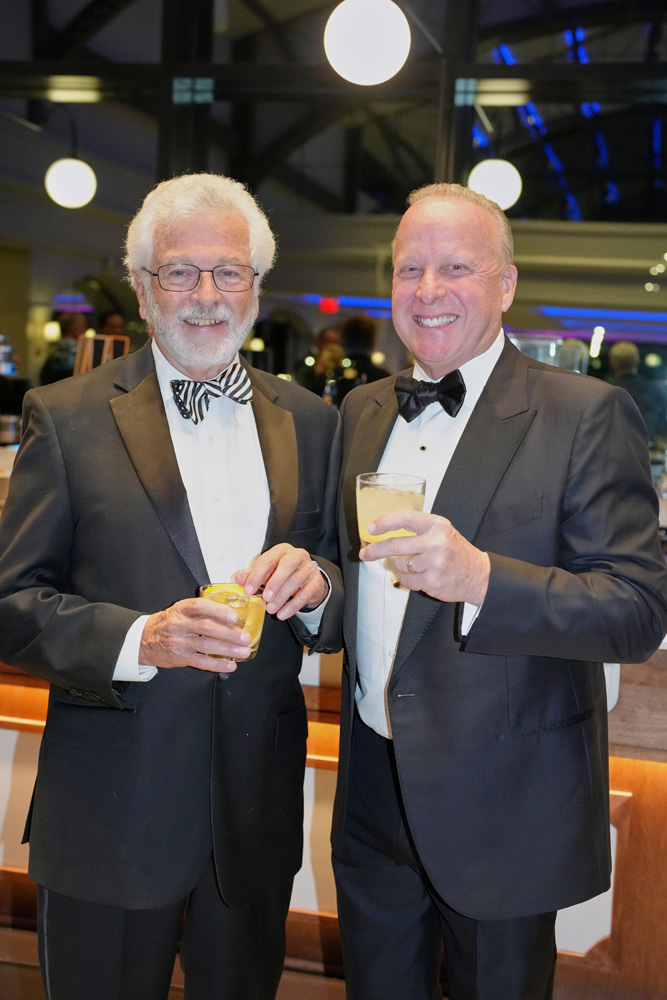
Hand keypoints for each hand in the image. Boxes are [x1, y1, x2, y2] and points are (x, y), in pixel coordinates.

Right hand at [139, 598, 251, 673]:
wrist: (145, 639)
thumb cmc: (168, 623)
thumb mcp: (181, 610)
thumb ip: (202, 610)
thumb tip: (230, 612)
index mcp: (181, 609)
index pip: (200, 607)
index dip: (218, 611)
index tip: (234, 616)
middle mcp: (179, 625)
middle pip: (206, 628)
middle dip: (229, 633)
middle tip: (245, 637)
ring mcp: (179, 642)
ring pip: (206, 646)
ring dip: (228, 649)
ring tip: (243, 651)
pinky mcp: (180, 657)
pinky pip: (201, 662)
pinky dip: (218, 664)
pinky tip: (230, 664)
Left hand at [235, 544, 328, 619]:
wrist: (307, 580)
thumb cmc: (284, 574)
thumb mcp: (268, 572)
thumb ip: (253, 575)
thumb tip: (238, 579)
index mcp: (282, 550)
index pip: (268, 559)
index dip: (257, 575)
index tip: (248, 591)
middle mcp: (297, 555)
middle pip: (287, 564)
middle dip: (274, 582)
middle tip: (264, 598)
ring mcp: (309, 568)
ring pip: (296, 580)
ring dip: (282, 597)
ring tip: (271, 609)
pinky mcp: (316, 582)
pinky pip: (305, 594)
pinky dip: (292, 606)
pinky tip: (282, 614)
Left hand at [359, 510, 489, 606]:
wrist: (479, 576)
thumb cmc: (457, 553)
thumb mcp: (442, 532)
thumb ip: (418, 530)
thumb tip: (385, 534)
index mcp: (437, 525)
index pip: (405, 518)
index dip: (384, 523)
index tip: (371, 529)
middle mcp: (436, 542)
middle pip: (395, 544)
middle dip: (375, 550)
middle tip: (365, 553)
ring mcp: (434, 563)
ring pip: (399, 564)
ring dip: (401, 566)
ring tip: (417, 566)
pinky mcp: (432, 581)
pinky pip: (407, 580)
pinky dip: (408, 580)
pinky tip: (421, 576)